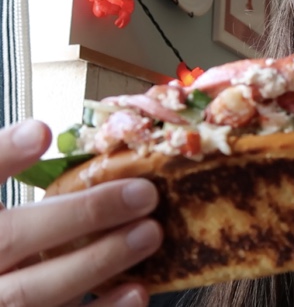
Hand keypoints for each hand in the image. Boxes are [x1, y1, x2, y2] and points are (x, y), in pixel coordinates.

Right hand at [0, 120, 162, 306]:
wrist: (3, 287)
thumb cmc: (8, 243)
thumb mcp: (6, 208)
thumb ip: (22, 177)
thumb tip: (50, 134)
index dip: (3, 155)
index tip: (40, 131)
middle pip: (11, 239)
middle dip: (82, 214)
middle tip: (143, 194)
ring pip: (32, 292)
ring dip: (98, 261)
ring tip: (149, 234)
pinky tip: (137, 290)